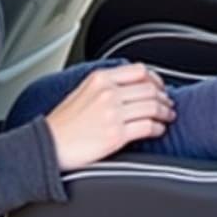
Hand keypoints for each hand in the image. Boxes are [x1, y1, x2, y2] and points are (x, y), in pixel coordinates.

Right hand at [44, 63, 175, 170]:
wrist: (48, 145)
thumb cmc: (63, 123)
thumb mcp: (82, 91)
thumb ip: (106, 85)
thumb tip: (133, 87)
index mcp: (100, 79)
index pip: (139, 70)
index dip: (155, 79)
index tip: (159, 88)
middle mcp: (108, 93)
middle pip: (150, 88)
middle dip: (163, 97)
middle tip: (168, 105)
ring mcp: (113, 113)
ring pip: (153, 106)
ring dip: (164, 113)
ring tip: (167, 117)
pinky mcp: (116, 135)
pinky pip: (148, 127)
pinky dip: (158, 128)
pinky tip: (158, 130)